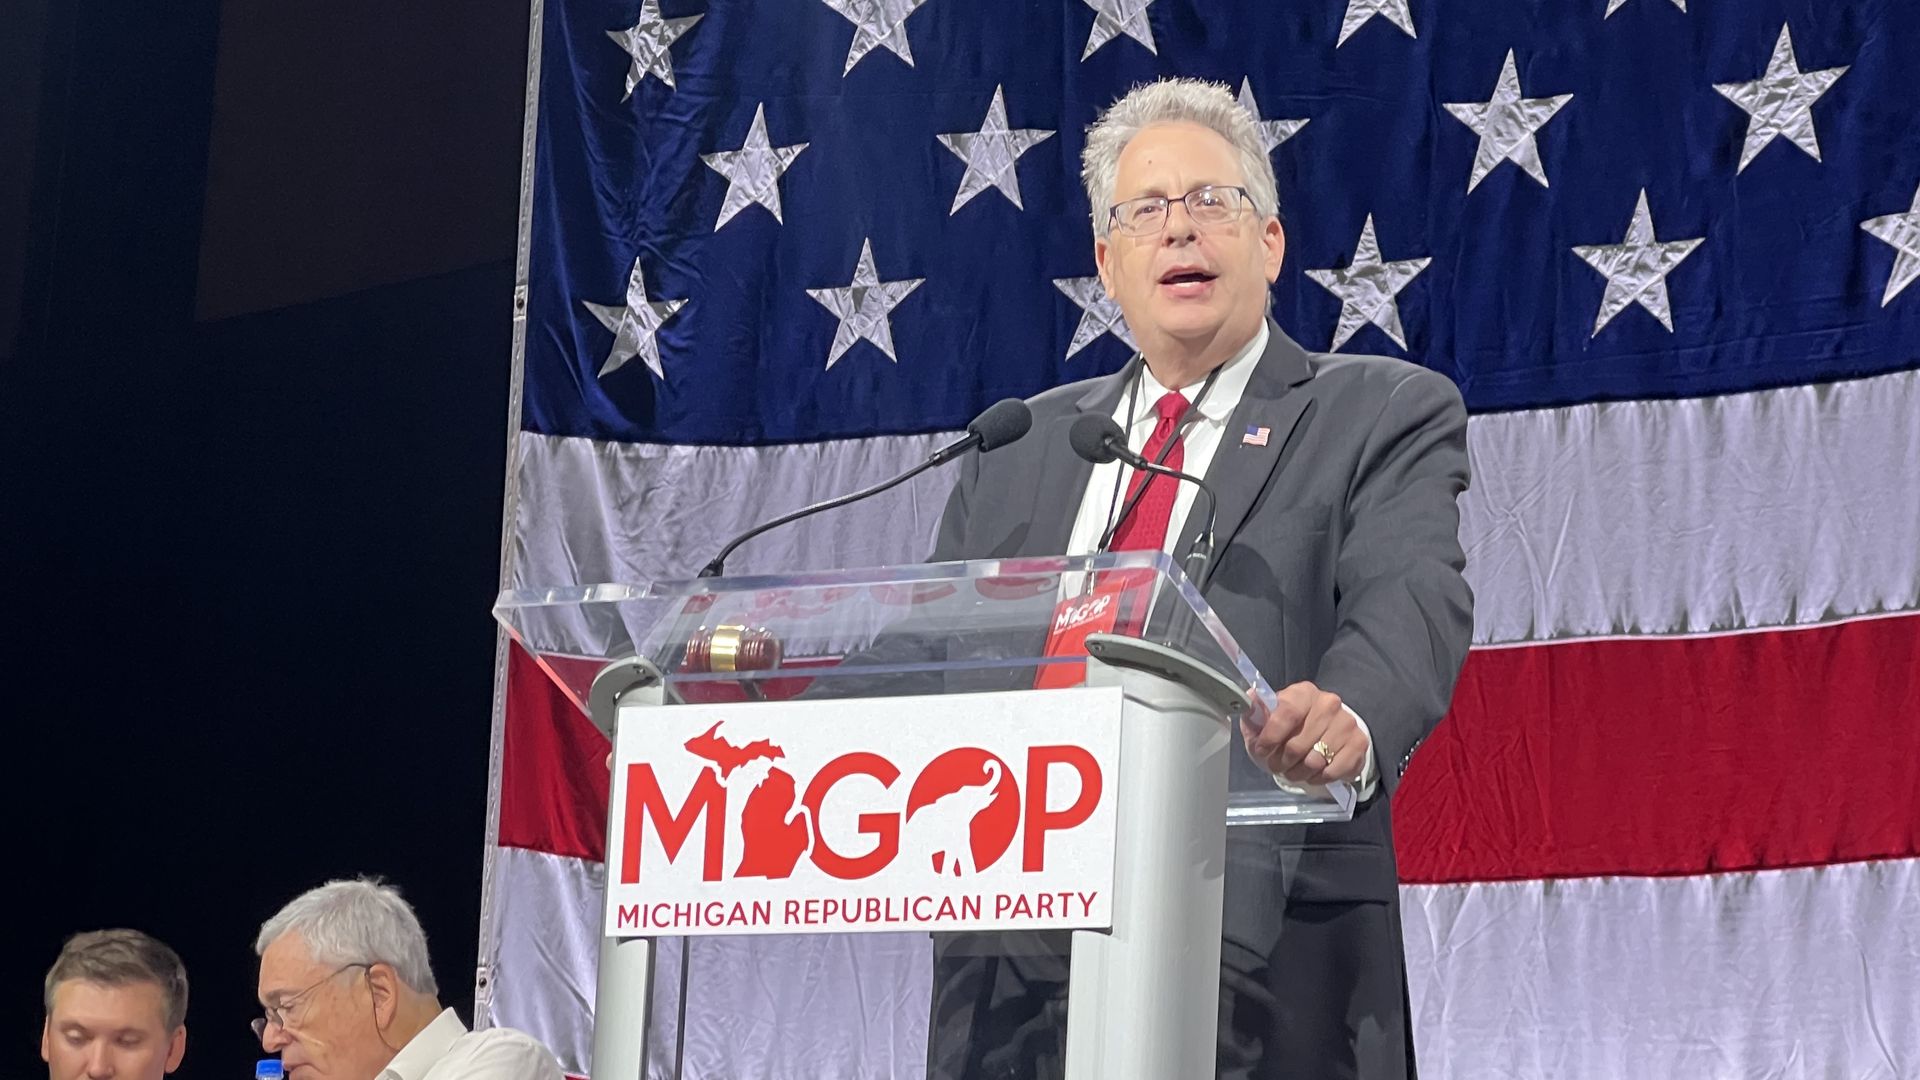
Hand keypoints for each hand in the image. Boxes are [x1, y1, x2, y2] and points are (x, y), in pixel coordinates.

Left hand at [1240, 681, 1367, 785]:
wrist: (1328, 733)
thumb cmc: (1292, 727)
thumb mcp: (1267, 719)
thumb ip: (1255, 713)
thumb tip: (1247, 700)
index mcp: (1303, 693)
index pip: (1287, 713)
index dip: (1271, 736)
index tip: (1261, 750)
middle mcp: (1328, 704)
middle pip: (1298, 744)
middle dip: (1281, 762)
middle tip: (1276, 766)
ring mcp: (1346, 723)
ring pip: (1315, 761)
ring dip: (1298, 773)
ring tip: (1293, 771)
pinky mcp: (1359, 743)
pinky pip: (1333, 771)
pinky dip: (1318, 778)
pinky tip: (1312, 774)